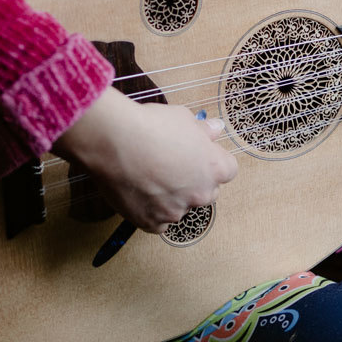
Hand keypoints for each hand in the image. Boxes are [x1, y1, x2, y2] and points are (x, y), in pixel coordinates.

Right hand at [52, 88, 238, 231]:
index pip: (227, 170)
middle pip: (206, 192)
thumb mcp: (183, 117)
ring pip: (180, 207)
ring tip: (147, 175)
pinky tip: (139, 191)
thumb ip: (203, 130)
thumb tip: (216, 129)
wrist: (114, 141)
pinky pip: (157, 221)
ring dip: (171, 197)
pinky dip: (151, 210)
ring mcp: (176, 211)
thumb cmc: (150, 125)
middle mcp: (201, 194)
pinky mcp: (152, 223)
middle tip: (170, 165)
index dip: (211, 161)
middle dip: (194, 182)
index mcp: (215, 168)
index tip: (197, 154)